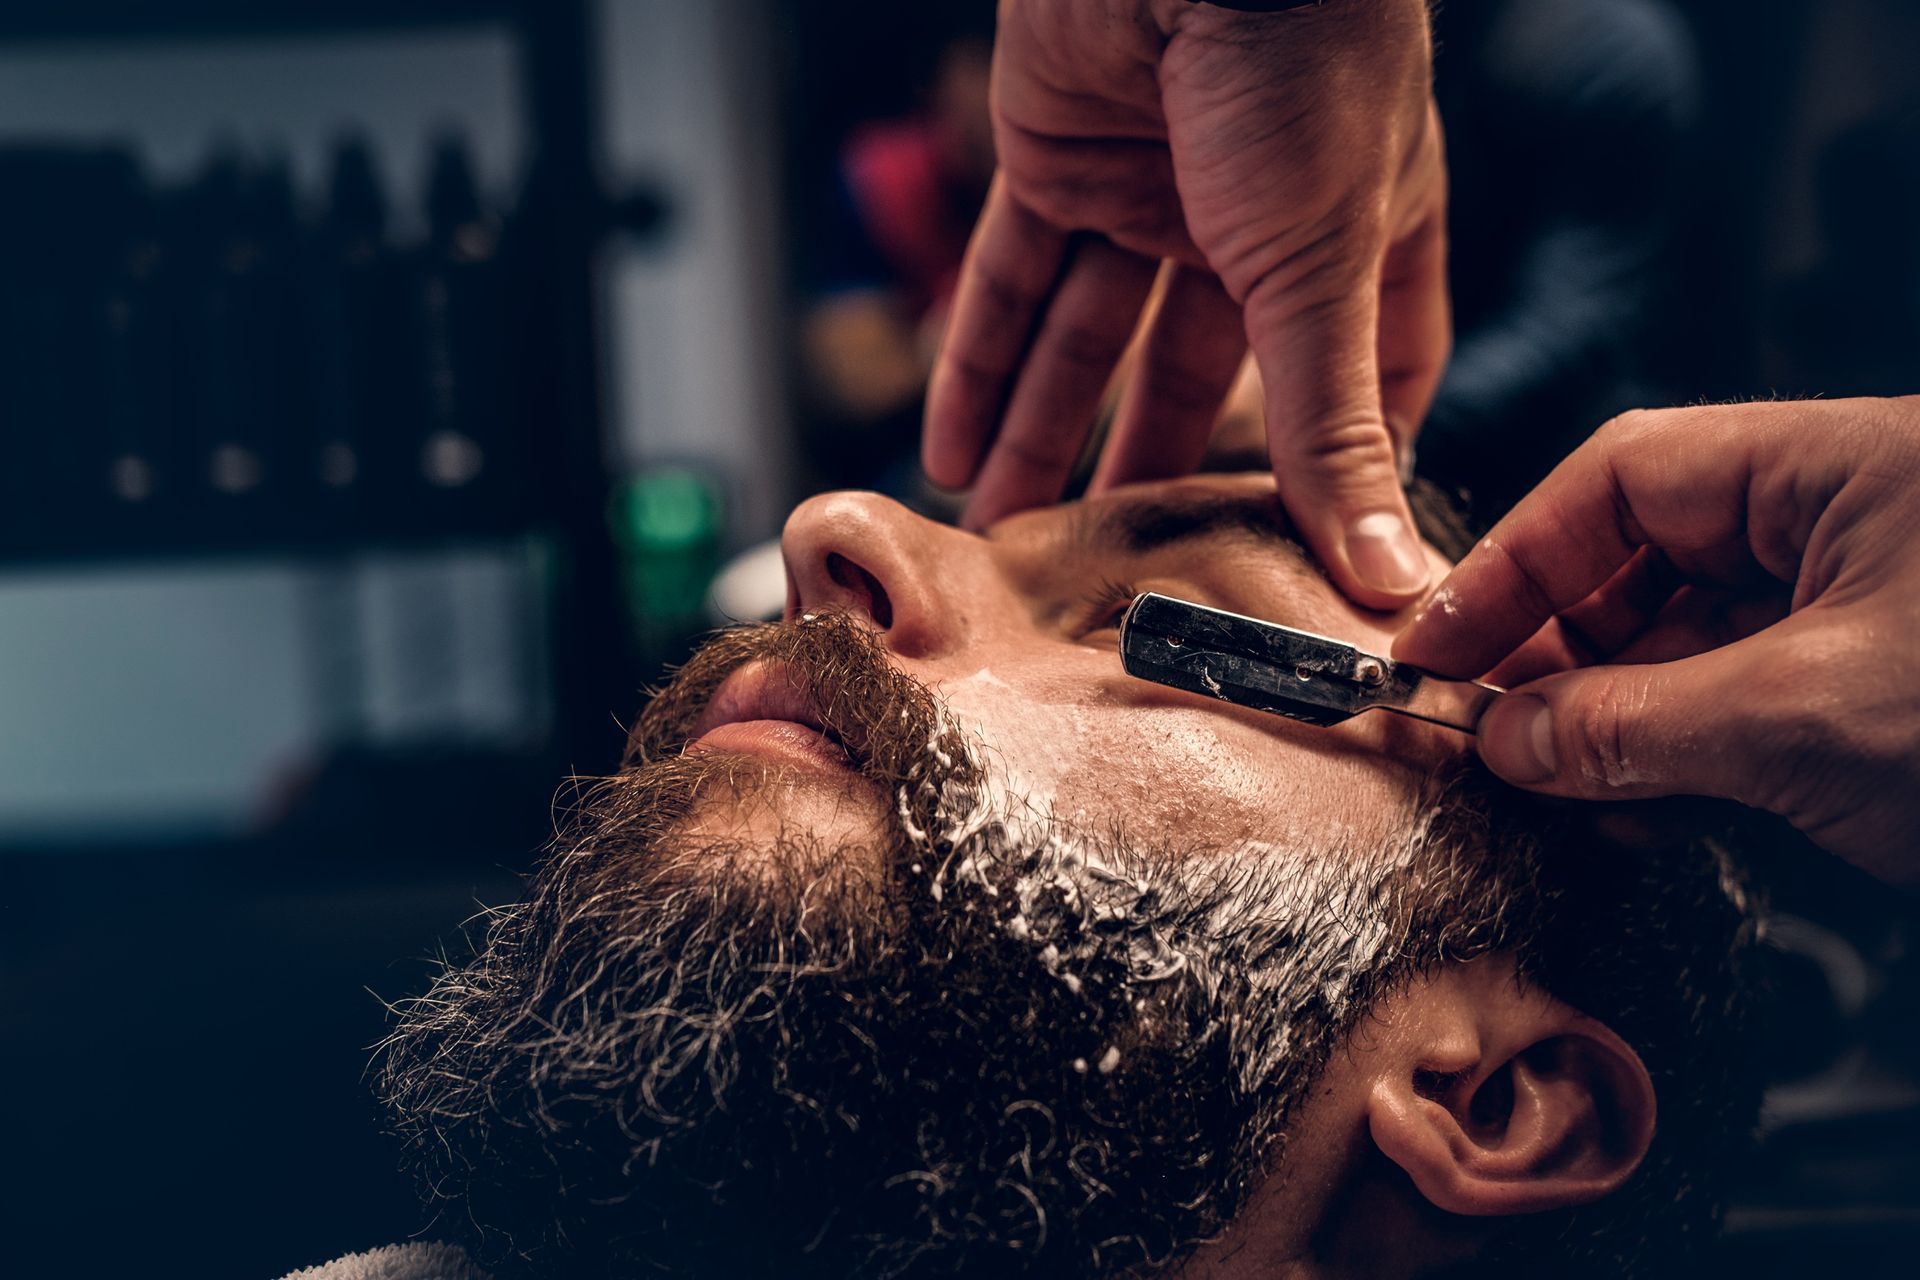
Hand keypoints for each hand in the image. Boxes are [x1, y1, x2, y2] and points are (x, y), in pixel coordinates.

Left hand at [923, 0, 1448, 607]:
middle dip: (1148, 472)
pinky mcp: (1055, 158)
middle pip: (1197, 377)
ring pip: (1088, 341)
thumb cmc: (1303, 68)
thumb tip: (1388, 577)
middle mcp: (1254, 220)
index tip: (1300, 562)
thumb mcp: (1320, 268)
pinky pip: (1008, 280)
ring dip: (1042, 438)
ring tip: (1004, 540)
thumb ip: (1334, 425)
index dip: (1337, 466)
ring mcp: (1151, 189)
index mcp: (1357, 237)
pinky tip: (947, 452)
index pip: (1361, 379)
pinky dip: (973, 363)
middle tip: (1110, 578)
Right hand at [1394, 397, 1919, 884]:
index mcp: (1836, 467)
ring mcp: (1865, 611)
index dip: (1515, 560)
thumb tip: (1507, 742)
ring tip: (1549, 789)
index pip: (1626, 479)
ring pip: (1688, 647)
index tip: (1439, 646)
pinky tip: (1628, 813)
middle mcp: (1842, 522)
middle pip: (1646, 563)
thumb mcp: (1803, 717)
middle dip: (1556, 655)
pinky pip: (1742, 709)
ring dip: (1610, 722)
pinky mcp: (1874, 694)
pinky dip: (1677, 760)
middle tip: (1485, 733)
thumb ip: (1634, 723)